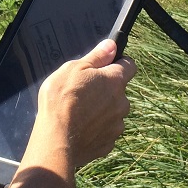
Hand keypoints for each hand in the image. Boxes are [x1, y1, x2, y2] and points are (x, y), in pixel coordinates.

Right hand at [34, 38, 135, 169]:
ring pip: (113, 111)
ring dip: (102, 109)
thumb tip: (112, 45)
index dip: (119, 63)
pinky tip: (80, 127)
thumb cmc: (62, 101)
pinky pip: (106, 130)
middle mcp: (122, 102)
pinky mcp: (109, 142)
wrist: (57, 141)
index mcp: (115, 80)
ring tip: (79, 112)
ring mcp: (117, 124)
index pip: (130, 65)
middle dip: (106, 89)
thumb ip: (96, 56)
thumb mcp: (73, 69)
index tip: (107, 65)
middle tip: (84, 90)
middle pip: (119, 90)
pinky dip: (97, 128)